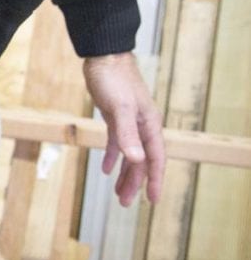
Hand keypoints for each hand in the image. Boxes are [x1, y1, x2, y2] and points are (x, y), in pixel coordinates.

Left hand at [83, 52, 164, 206]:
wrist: (104, 57)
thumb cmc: (114, 80)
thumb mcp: (119, 109)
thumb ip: (127, 134)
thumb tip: (136, 159)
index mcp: (148, 125)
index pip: (154, 159)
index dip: (153, 180)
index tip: (152, 201)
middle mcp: (142, 126)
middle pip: (141, 160)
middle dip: (135, 182)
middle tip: (125, 203)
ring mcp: (129, 122)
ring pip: (130, 154)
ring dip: (125, 173)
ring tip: (118, 193)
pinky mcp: (115, 117)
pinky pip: (117, 142)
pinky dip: (112, 156)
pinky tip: (106, 169)